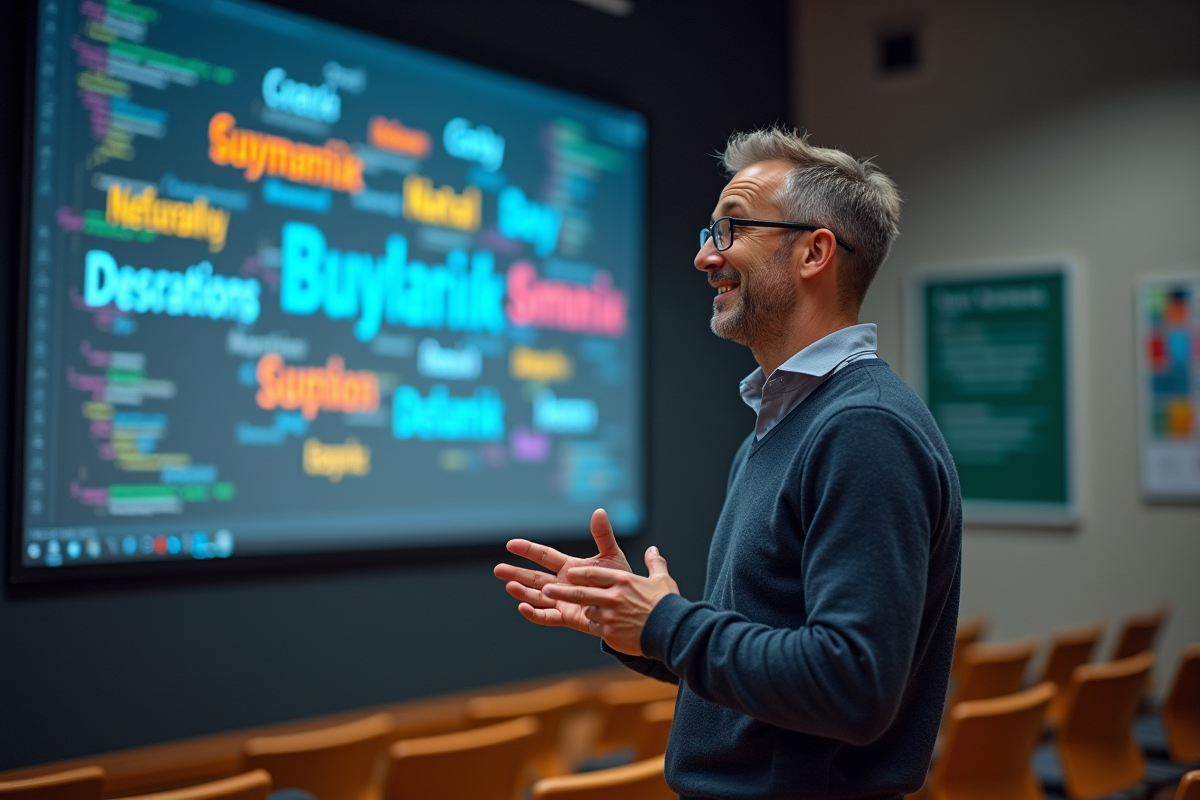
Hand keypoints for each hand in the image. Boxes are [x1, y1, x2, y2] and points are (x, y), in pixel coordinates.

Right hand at [494, 509, 631, 635]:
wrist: (629, 607)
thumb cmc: (620, 581)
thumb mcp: (611, 556)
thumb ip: (603, 536)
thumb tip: (599, 511)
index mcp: (569, 567)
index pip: (545, 556)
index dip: (528, 550)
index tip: (511, 544)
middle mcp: (562, 584)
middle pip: (534, 577)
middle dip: (516, 573)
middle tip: (498, 569)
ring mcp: (562, 601)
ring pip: (536, 596)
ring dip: (522, 592)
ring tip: (509, 586)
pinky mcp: (567, 618)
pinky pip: (547, 617)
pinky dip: (534, 614)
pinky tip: (523, 607)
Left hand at [543, 546, 678, 655]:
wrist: (672, 632)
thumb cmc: (667, 605)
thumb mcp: (662, 579)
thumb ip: (654, 563)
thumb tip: (653, 549)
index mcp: (623, 581)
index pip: (594, 575)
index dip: (579, 574)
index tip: (568, 574)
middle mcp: (613, 597)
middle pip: (581, 592)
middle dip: (562, 591)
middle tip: (546, 589)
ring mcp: (609, 616)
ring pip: (587, 611)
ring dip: (579, 609)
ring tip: (568, 607)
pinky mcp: (610, 633)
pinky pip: (594, 628)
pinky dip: (594, 625)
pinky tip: (597, 625)